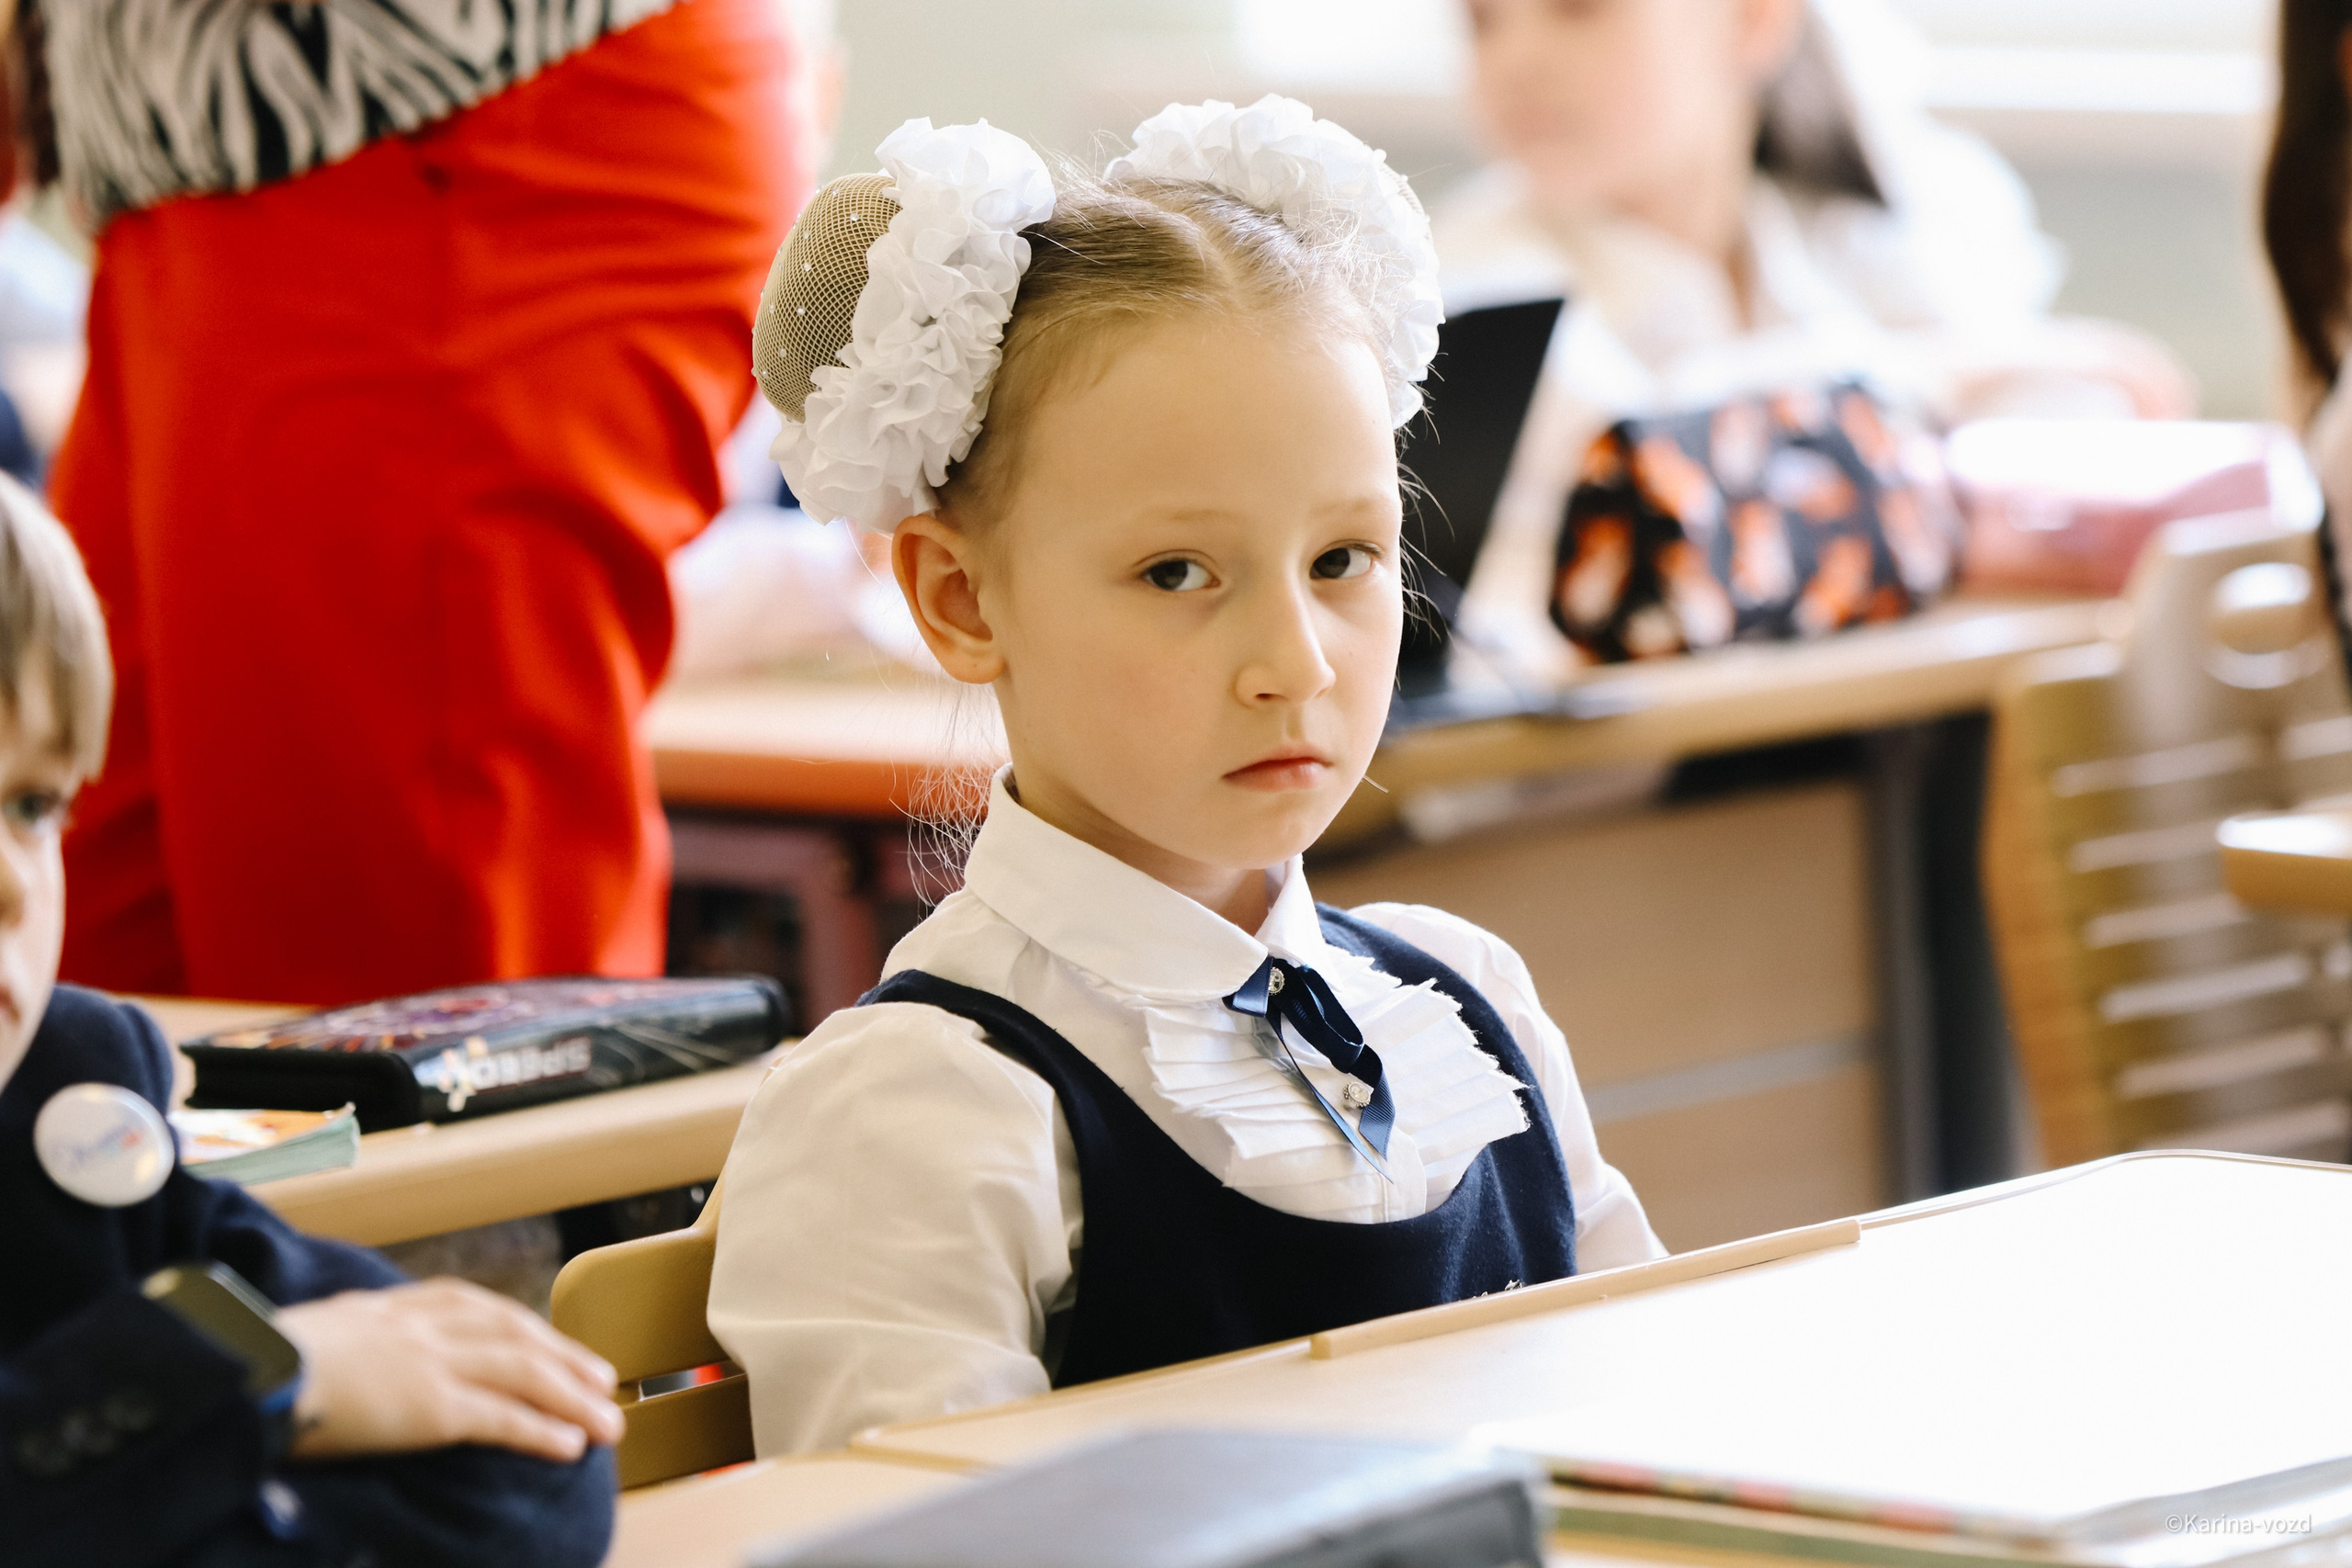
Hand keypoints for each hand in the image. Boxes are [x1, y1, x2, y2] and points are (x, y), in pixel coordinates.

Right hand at [276, 1278, 624, 1462]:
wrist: (242, 1371)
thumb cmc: (261, 1362)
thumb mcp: (318, 1335)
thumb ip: (355, 1341)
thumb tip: (360, 1360)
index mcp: (394, 1306)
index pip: (477, 1307)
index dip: (523, 1327)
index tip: (552, 1343)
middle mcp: (422, 1326)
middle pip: (515, 1335)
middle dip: (565, 1359)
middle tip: (603, 1379)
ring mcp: (430, 1362)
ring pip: (523, 1374)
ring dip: (573, 1398)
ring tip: (607, 1422)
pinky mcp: (429, 1406)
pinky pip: (500, 1418)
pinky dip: (540, 1431)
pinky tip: (570, 1447)